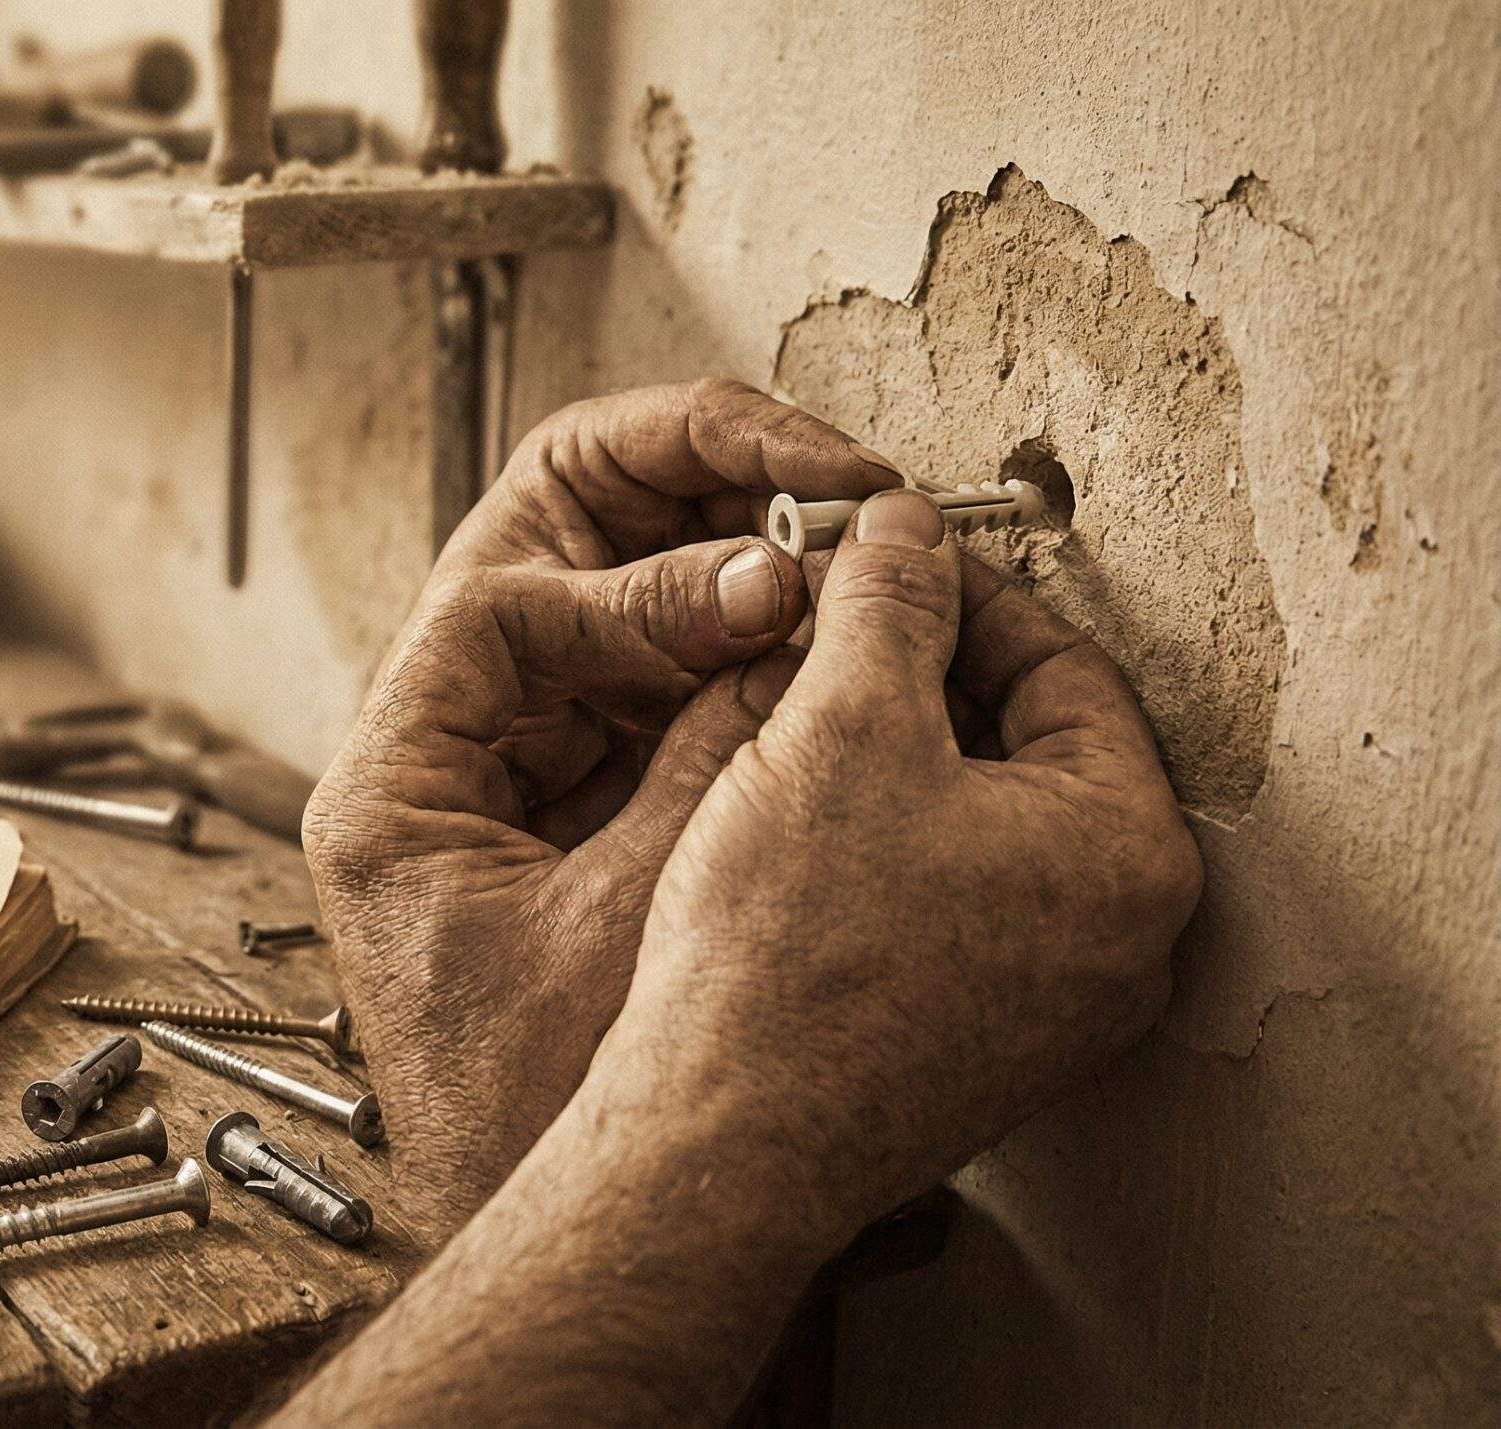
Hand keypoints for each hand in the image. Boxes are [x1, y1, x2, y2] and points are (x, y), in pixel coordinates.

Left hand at [301, 380, 899, 1232]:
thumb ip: (713, 750)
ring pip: (611, 601)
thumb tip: (792, 610)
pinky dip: (739, 649)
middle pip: (545, 554)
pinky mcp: (582, 798)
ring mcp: (512, 767)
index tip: (772, 574)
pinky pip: (657, 680)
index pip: (501, 593)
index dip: (649, 569)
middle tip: (819, 474)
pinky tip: (823, 635)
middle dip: (686, 495)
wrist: (588, 1223)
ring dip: (726, 560)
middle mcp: (437, 754)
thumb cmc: (552, 1112)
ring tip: (840, 541)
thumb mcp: (638, 911)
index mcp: (393, 782)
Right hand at [612, 488, 1203, 1245]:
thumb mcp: (840, 725)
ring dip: (896, 763)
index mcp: (1130, 853)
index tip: (880, 560)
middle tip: (829, 636)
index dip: (958, 593)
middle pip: (1030, 749)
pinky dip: (885, 849)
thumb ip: (887, 600)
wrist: (720, 1139)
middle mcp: (1122, 942)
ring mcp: (1054, 1007)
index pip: (1066, 667)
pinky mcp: (978, 1048)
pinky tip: (795, 833)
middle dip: (922, 679)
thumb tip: (903, 526)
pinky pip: (950, 907)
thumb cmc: (790, 956)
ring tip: (796, 724)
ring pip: (984, 829)